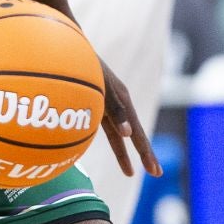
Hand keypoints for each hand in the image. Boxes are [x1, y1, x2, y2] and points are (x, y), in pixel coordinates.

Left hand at [96, 59, 159, 178]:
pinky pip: (108, 130)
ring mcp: (107, 105)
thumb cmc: (85, 67)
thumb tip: (128, 134)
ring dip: (126, 153)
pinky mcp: (95, 106)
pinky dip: (115, 143)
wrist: (67, 50)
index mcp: (124, 99)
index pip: (138, 132)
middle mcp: (119, 103)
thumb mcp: (102, 87)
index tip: (154, 171)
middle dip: (144, 154)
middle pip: (134, 134)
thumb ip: (115, 110)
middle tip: (156, 173)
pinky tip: (118, 151)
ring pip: (120, 135)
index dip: (146, 152)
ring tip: (131, 172)